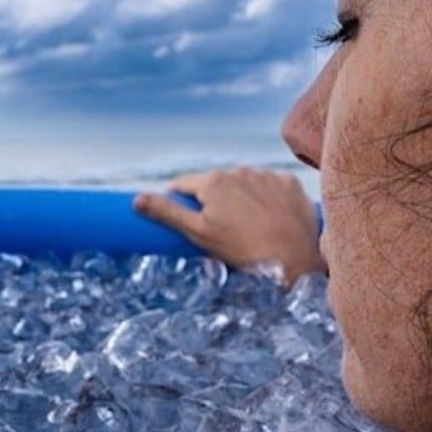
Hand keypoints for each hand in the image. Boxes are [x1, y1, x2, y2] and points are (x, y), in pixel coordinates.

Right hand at [133, 167, 324, 284]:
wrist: (294, 261)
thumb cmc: (242, 251)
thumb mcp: (198, 234)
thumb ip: (167, 212)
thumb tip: (137, 198)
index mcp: (212, 181)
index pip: (182, 185)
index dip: (178, 201)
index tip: (184, 219)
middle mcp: (238, 170)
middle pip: (213, 184)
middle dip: (211, 202)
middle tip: (218, 230)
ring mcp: (266, 175)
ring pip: (242, 184)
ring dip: (239, 198)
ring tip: (246, 227)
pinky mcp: (289, 184)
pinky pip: (269, 186)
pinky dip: (265, 199)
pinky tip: (268, 219)